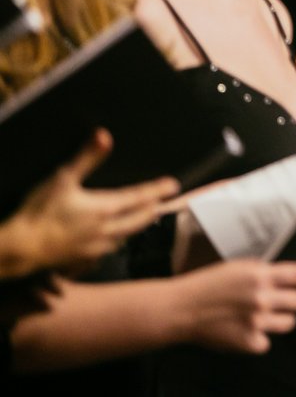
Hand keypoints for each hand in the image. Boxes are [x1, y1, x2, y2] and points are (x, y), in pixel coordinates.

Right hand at [0, 130, 177, 277]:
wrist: (20, 249)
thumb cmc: (40, 212)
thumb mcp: (62, 179)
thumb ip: (86, 158)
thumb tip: (105, 135)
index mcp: (105, 209)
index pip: (139, 197)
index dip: (157, 190)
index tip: (174, 185)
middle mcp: (107, 230)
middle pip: (138, 221)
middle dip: (152, 210)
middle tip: (162, 204)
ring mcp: (96, 248)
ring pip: (124, 237)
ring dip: (135, 227)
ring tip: (141, 220)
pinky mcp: (83, 260)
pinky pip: (107, 252)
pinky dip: (115, 243)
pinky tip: (112, 242)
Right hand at [175, 259, 295, 353]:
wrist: (181, 310)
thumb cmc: (207, 285)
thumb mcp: (237, 268)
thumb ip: (262, 273)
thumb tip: (286, 278)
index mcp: (260, 275)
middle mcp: (262, 297)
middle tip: (292, 302)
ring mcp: (257, 321)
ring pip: (289, 322)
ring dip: (282, 320)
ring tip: (264, 317)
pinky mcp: (249, 342)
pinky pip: (267, 342)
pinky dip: (259, 339)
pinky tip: (246, 332)